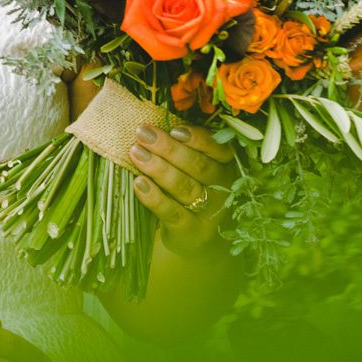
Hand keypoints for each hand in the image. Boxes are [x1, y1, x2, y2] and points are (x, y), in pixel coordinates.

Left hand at [128, 121, 234, 258]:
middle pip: (198, 166)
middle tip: (143, 134)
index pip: (218, 149)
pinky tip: (138, 183)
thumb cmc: (188, 188)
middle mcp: (223, 188)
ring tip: (136, 153)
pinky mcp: (193, 230)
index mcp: (226, 166)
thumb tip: (152, 126)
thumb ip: (182, 147)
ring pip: (185, 187)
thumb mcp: (193, 167)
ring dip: (158, 168)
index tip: (174, 129)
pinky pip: (172, 212)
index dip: (198, 138)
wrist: (191, 235)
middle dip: (169, 148)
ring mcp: (209, 211)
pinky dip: (155, 197)